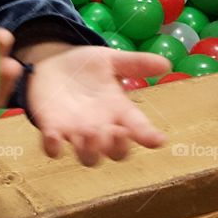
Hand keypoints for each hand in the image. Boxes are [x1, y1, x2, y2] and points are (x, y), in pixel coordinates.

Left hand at [25, 45, 170, 165]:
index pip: (139, 129)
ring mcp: (76, 132)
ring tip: (91, 133)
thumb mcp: (111, 60)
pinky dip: (53, 147)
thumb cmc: (86, 66)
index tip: (158, 139)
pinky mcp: (52, 129)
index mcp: (119, 112)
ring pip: (88, 157)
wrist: (51, 62)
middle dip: (118, 147)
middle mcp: (101, 128)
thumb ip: (136, 63)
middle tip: (117, 131)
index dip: (149, 137)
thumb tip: (166, 63)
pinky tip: (54, 138)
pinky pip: (53, 149)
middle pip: (115, 152)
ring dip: (91, 150)